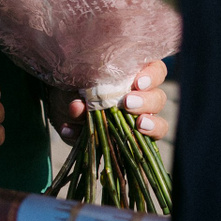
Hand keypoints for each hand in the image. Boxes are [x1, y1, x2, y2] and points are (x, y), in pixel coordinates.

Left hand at [45, 61, 168, 145]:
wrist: (60, 103)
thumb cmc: (76, 85)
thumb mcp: (77, 84)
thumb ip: (80, 93)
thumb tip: (78, 107)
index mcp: (136, 76)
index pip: (157, 71)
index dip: (152, 76)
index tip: (138, 83)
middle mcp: (143, 98)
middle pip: (159, 99)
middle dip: (147, 102)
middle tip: (128, 103)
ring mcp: (139, 121)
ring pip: (159, 124)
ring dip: (151, 126)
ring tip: (138, 125)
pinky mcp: (129, 142)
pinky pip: (135, 148)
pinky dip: (110, 145)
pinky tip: (87, 139)